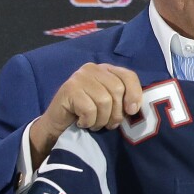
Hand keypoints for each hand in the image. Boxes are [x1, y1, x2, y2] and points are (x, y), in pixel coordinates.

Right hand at [28, 63, 144, 166]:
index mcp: (106, 70)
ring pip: (104, 101)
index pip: (128, 76)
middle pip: (117, 90)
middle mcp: (93, 69)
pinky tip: (82, 122)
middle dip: (116, 113)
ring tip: (94, 123)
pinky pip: (89, 109)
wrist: (59, 124)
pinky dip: (88, 121)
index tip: (132, 111)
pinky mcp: (69, 89)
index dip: (134, 94)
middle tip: (108, 124)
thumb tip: (134, 108)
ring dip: (101, 119)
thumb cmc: (88, 114)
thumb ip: (123, 100)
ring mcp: (79, 77)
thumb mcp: (110, 105)